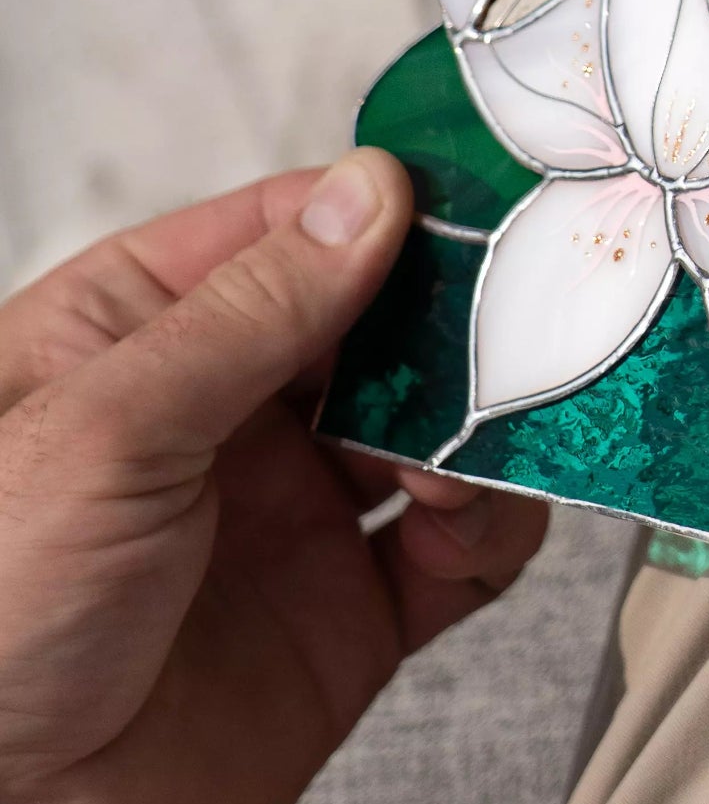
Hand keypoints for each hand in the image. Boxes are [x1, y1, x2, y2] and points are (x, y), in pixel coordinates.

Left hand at [0, 151, 548, 803]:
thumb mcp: (105, 434)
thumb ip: (251, 315)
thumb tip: (373, 191)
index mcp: (143, 340)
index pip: (287, 234)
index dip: (383, 213)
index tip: (474, 208)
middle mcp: (232, 414)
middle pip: (385, 326)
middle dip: (455, 330)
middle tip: (509, 338)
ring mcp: (298, 512)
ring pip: (441, 430)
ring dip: (482, 433)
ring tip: (461, 466)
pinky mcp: (354, 612)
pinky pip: (464, 550)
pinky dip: (494, 532)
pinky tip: (464, 535)